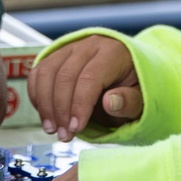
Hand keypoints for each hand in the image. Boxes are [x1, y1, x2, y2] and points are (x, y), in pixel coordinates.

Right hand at [27, 34, 141, 141]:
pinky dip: (37, 94)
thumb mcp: (142, 100)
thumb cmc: (134, 88)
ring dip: (45, 104)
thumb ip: (130, 102)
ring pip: (48, 72)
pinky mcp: (58, 54)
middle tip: (64, 136)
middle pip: (65, 75)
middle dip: (61, 110)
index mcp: (114, 52)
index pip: (90, 77)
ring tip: (52, 129)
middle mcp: (90, 45)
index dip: (79, 105)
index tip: (76, 128)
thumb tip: (110, 102)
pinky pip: (40, 71)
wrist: (127, 71)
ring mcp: (72, 47)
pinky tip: (46, 114)